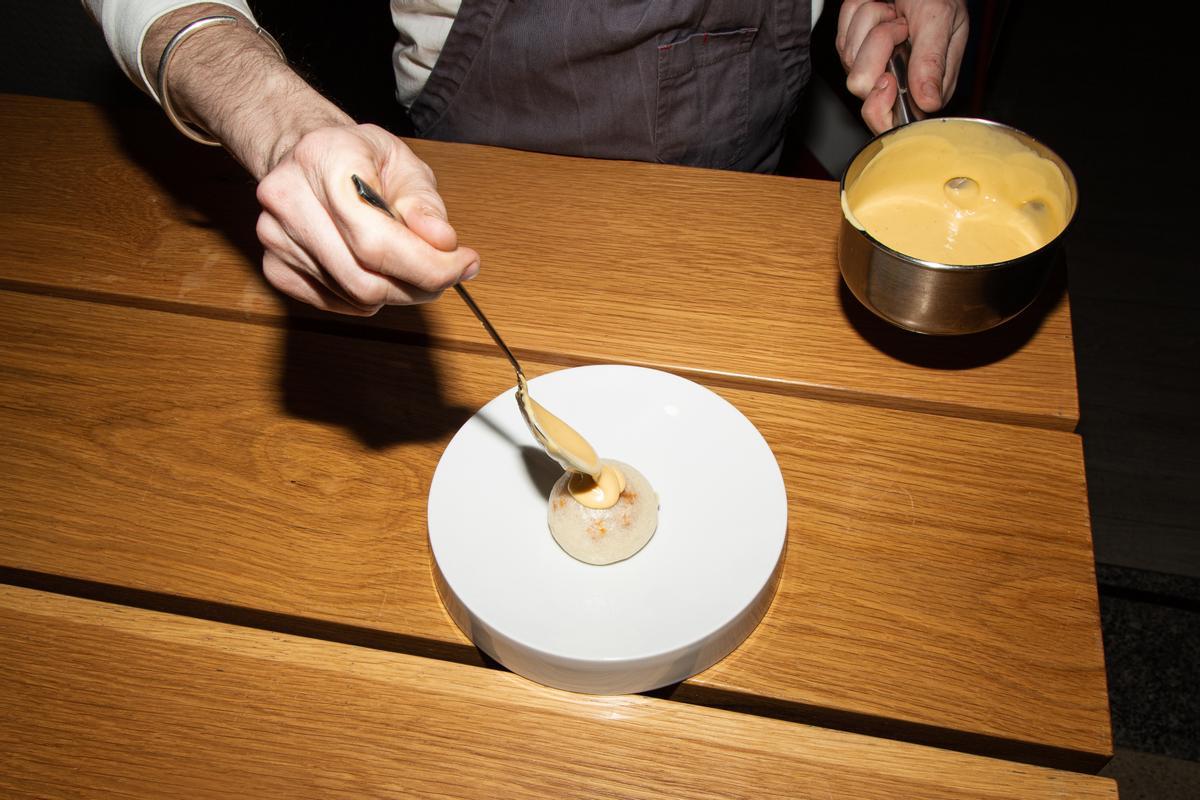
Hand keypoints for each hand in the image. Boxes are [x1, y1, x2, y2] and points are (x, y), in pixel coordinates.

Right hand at [143, 4, 478, 314]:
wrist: (305, 157)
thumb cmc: (359, 158)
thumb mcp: (403, 162)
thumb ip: (425, 202)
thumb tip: (442, 242)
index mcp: (323, 159)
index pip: (377, 239)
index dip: (428, 265)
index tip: (464, 264)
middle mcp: (288, 197)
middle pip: (365, 277)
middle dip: (419, 286)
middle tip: (447, 273)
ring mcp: (274, 236)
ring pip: (353, 296)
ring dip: (397, 293)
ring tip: (411, 267)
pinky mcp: (273, 266)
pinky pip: (334, 303)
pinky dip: (366, 298)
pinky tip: (375, 270)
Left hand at [836, 0, 968, 133]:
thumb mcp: (941, 19)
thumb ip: (933, 60)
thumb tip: (928, 102)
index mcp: (926, 85)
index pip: (892, 122)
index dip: (881, 106)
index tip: (887, 78)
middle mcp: (897, 80)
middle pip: (863, 87)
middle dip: (877, 48)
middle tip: (901, 27)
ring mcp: (873, 65)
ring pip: (850, 60)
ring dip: (870, 24)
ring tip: (895, 12)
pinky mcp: (855, 50)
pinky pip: (842, 39)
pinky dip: (857, 16)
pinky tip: (880, 7)